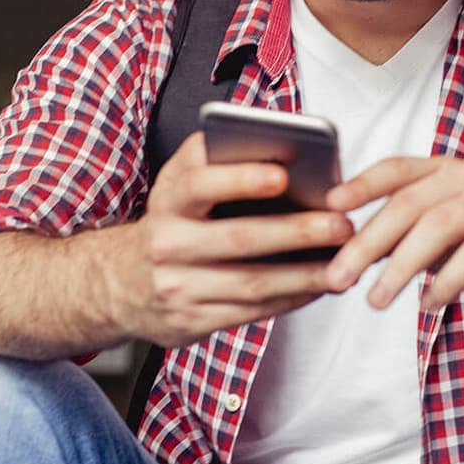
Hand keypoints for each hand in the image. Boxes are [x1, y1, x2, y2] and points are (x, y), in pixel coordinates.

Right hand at [101, 133, 353, 346]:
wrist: (118, 284)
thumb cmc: (170, 221)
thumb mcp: (177, 184)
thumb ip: (214, 159)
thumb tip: (278, 141)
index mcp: (167, 200)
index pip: (200, 184)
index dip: (240, 178)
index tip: (283, 174)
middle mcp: (167, 244)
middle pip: (238, 238)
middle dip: (296, 232)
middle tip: (342, 224)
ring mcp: (177, 288)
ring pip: (252, 283)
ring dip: (305, 274)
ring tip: (345, 261)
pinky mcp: (190, 322)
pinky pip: (251, 312)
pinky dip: (291, 299)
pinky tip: (320, 286)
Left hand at [323, 156, 463, 310]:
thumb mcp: (441, 238)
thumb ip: (403, 236)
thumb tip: (347, 252)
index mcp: (443, 171)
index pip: (395, 170)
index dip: (360, 185)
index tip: (328, 207)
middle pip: (407, 205)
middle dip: (367, 243)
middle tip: (338, 277)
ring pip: (437, 227)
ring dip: (400, 267)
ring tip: (376, 300)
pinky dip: (447, 281)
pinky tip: (429, 304)